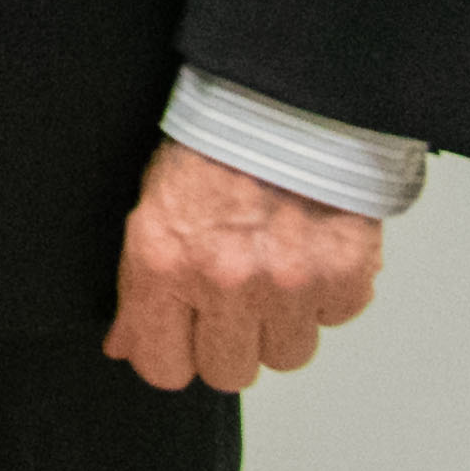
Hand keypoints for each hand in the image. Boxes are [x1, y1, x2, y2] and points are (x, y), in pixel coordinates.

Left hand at [104, 138, 383, 392]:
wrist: (283, 97)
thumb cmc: (212, 145)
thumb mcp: (153, 207)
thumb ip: (140, 286)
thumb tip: (126, 346)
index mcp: (163, 263)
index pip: (162, 368)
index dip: (173, 356)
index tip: (183, 338)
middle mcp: (224, 282)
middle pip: (228, 373)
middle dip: (231, 343)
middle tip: (234, 299)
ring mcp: (288, 283)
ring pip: (287, 356)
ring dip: (282, 323)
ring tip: (275, 267)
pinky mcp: (344, 276)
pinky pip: (334, 319)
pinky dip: (327, 294)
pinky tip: (310, 248)